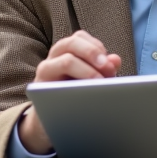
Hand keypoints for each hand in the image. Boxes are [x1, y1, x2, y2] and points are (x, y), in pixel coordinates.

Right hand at [20, 31, 121, 153]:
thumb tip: (115, 60)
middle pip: (71, 43)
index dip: (96, 47)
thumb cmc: (72, 95)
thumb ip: (103, 69)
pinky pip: (57, 84)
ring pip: (66, 61)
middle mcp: (53, 58)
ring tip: (100, 84)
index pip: (80, 37)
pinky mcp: (41, 90)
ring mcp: (45, 72)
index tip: (109, 63)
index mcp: (66, 51)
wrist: (49, 120)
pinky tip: (88, 99)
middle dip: (92, 53)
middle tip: (108, 69)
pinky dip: (74, 90)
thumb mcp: (89, 79)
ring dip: (87, 71)